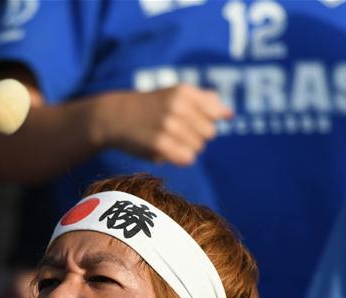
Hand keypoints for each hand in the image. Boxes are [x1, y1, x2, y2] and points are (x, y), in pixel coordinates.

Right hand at [91, 85, 231, 165]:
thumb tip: (230, 114)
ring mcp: (169, 125)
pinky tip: (167, 151)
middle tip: (176, 132)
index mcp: (184, 91)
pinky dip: (180, 158)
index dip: (204, 120)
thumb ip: (205, 101)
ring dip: (186, 148)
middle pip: (209, 133)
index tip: (187, 119)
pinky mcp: (160, 144)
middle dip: (196, 136)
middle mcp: (178, 106)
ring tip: (169, 140)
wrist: (115, 117)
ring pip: (198, 147)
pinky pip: (187, 158)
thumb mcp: (176, 94)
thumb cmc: (151, 107)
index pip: (215, 114)